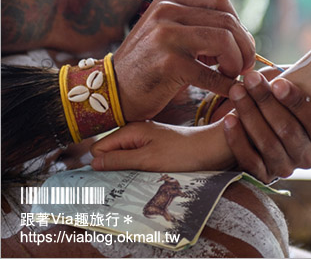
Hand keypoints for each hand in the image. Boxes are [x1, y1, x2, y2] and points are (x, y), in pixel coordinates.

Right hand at [91, 121, 231, 171]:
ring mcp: (146, 140)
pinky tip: (149, 177)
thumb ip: (119, 160)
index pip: (99, 149)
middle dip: (114, 169)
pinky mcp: (156, 148)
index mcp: (131, 130)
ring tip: (140, 180)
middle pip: (110, 154)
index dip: (102, 165)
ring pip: (124, 159)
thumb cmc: (184, 153)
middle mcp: (136, 132)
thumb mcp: (148, 159)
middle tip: (127, 182)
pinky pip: (138, 160)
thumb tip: (92, 164)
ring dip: (128, 172)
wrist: (215, 149)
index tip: (113, 178)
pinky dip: (140, 170)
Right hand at [112, 0, 256, 122]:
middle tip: (245, 65)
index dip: (237, 22)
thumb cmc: (148, 66)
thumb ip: (200, 27)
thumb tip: (245, 35)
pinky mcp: (169, 64)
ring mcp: (166, 36)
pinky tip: (226, 89)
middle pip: (227, 21)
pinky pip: (212, 73)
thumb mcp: (169, 33)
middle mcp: (167, 12)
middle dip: (244, 46)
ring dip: (237, 62)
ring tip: (232, 75)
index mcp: (169, 1)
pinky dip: (226, 84)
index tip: (239, 44)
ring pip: (225, 41)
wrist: (109, 92)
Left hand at [223, 71, 310, 182]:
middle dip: (266, 101)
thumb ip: (288, 85)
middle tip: (250, 79)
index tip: (277, 82)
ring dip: (250, 114)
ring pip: (268, 143)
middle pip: (288, 130)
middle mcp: (308, 156)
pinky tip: (229, 119)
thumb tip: (276, 72)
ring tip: (236, 91)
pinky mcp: (263, 177)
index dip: (297, 102)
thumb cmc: (280, 107)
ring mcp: (286, 168)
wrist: (261, 134)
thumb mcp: (291, 96)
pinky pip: (250, 160)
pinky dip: (238, 139)